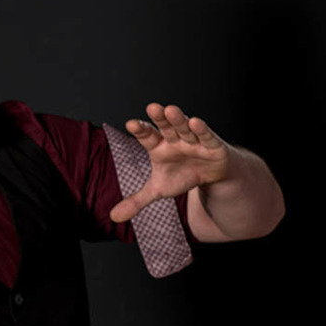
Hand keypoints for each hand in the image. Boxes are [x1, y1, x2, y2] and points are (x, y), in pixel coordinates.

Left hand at [109, 103, 230, 222]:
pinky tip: (196, 122)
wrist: (210, 176)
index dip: (140, 130)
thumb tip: (113, 217)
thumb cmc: (181, 175)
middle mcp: (174, 140)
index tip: (131, 124)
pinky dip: (202, 130)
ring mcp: (193, 140)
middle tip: (152, 107)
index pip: (147, 136)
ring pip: (184, 128)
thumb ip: (136, 201)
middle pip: (165, 127)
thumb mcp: (158, 190)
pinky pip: (206, 136)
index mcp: (158, 147)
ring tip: (171, 110)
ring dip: (178, 120)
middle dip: (159, 118)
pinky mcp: (212, 145)